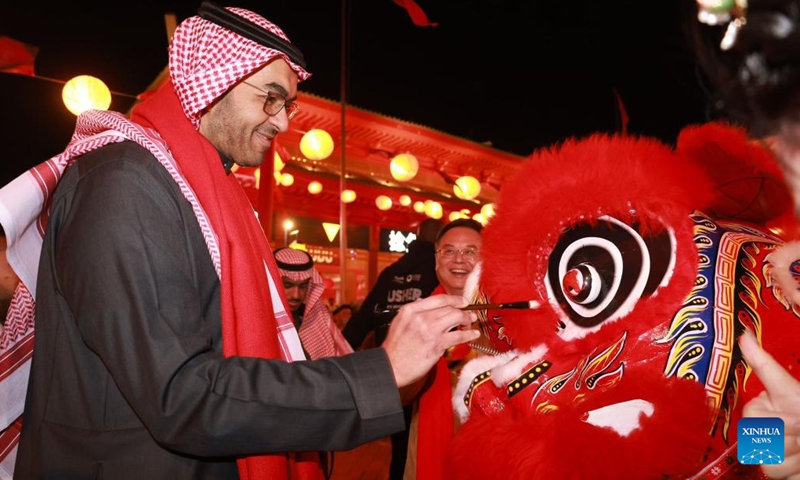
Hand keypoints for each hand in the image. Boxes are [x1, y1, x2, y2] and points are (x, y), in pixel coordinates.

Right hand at [382, 294, 478, 387]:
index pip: (438, 299)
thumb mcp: (399, 322)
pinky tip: (472, 335)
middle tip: (469, 314)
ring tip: (470, 323)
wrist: (391, 367)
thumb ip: (413, 312)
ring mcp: (430, 330)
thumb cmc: (394, 349)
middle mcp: (420, 317)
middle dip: (463, 310)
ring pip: (456, 317)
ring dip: (467, 320)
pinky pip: (458, 336)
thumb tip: (423, 302)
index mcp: (410, 310)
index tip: (462, 301)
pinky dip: (468, 334)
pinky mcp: (437, 345)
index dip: (454, 299)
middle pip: (449, 308)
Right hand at [739, 331, 799, 478]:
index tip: (796, 423)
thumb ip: (763, 366)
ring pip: (761, 456)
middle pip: (753, 436)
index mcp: (764, 408)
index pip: (752, 414)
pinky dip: (790, 470)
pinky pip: (769, 470)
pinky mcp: (769, 469)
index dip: (777, 421)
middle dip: (784, 437)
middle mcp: (761, 429)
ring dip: (791, 456)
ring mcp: (765, 452)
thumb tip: (744, 334)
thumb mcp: (789, 391)